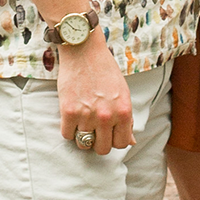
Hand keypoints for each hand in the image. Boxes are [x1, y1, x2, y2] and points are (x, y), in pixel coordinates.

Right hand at [57, 31, 132, 156]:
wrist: (83, 50)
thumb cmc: (105, 69)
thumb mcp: (123, 93)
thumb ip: (126, 118)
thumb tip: (131, 141)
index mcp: (123, 111)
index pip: (122, 144)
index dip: (115, 140)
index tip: (109, 134)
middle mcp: (107, 116)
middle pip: (102, 149)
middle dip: (98, 142)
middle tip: (94, 130)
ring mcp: (87, 115)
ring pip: (83, 144)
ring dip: (82, 136)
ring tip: (82, 122)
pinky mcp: (68, 111)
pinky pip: (67, 135)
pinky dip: (69, 129)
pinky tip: (72, 117)